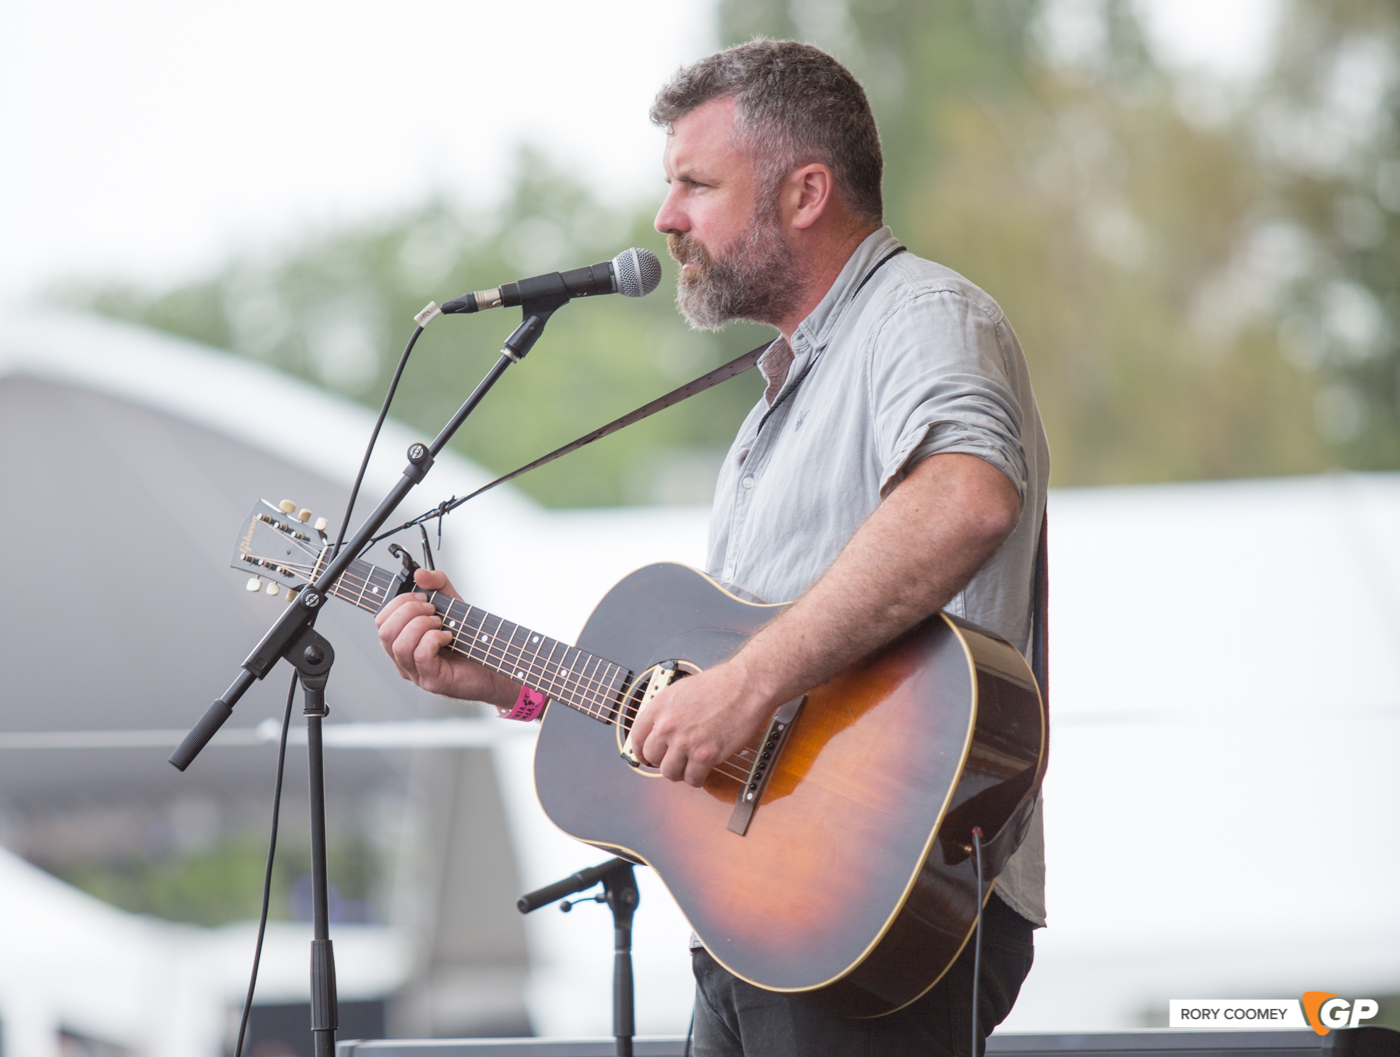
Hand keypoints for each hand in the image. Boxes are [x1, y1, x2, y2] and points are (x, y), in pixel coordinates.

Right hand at [374, 568, 518, 707]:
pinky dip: (434, 639)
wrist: (494, 661)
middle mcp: (403, 658)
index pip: (381, 620)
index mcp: (402, 640)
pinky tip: (448, 637)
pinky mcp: (431, 680)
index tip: (422, 597)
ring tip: (440, 623)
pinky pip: (420, 655)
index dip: (398, 603)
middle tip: (432, 609)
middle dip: (409, 611)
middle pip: (385, 631)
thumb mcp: (452, 602)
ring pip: (399, 645)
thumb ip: (437, 583)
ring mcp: (415, 672)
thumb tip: (419, 575)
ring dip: (421, 625)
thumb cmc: (469, 638)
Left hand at [628, 658, 772, 786]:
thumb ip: (667, 710)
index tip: (645, 756)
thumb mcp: (682, 690)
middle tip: (672, 761)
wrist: (746, 686)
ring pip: (669, 772)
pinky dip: (697, 779)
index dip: (639, 750)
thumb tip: (659, 728)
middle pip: (652, 757)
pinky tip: (702, 772)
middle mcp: (668, 725)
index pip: (637, 737)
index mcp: (660, 707)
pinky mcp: (705, 755)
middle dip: (662, 761)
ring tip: (688, 768)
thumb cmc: (721, 684)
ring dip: (678, 773)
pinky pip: (693, 778)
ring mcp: (685, 742)